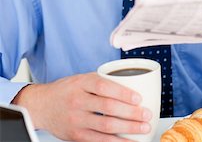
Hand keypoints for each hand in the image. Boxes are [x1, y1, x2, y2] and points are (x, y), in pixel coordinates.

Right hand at [12, 72, 151, 141]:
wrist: (41, 106)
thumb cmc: (66, 90)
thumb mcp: (81, 78)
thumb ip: (101, 81)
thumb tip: (130, 84)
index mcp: (81, 83)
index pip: (104, 87)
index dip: (123, 93)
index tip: (139, 97)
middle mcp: (78, 101)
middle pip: (108, 108)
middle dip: (131, 113)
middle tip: (147, 114)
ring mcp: (77, 120)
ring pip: (106, 126)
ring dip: (128, 128)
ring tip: (143, 127)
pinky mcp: (76, 136)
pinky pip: (99, 141)